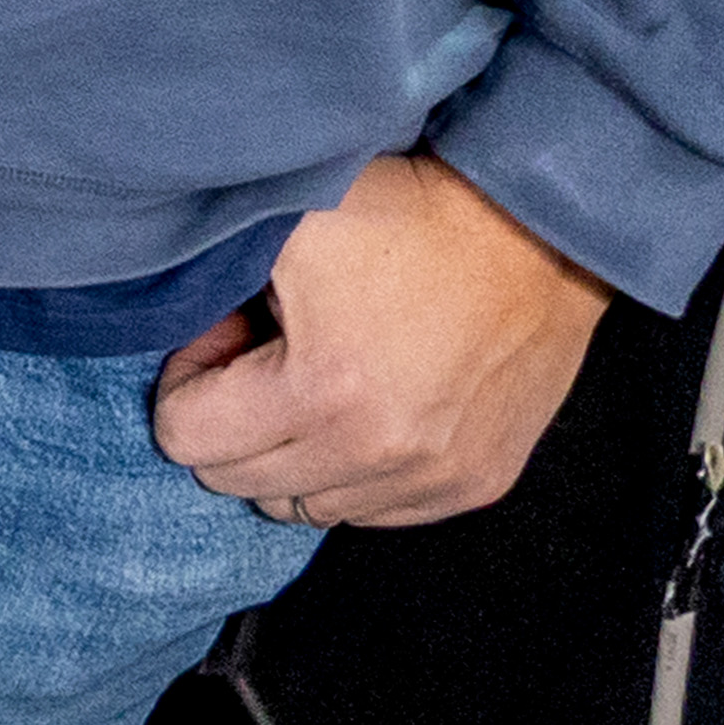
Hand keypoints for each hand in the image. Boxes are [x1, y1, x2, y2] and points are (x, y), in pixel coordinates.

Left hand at [153, 154, 612, 525]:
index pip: (185, 439)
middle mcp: (382, 453)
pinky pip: (374, 510)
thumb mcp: (284, 223)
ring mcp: (436, 477)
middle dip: (231, 419)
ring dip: (292, 452)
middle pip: (237, 482)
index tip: (223, 335)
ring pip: (304, 506)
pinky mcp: (477, 483)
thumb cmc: (406, 213)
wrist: (538, 230)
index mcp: (325, 392)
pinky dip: (352, 471)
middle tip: (264, 354)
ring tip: (318, 379)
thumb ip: (210, 286)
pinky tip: (368, 407)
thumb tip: (188, 343)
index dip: (188, 380)